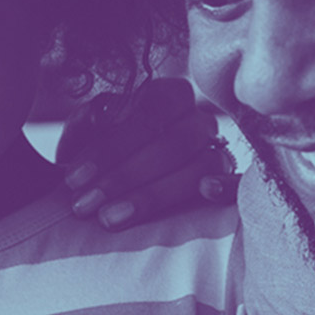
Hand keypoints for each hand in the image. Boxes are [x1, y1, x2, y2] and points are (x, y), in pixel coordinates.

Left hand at [55, 77, 236, 228]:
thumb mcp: (89, 135)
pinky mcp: (233, 182)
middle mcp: (198, 119)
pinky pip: (241, 182)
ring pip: (200, 167)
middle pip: (172, 142)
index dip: (109, 147)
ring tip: (110, 218)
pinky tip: (207, 192)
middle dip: (123, 176)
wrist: (121, 185)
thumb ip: (85, 125)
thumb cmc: (105, 159)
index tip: (74, 179)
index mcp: (167, 96)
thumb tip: (90, 124)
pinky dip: (229, 185)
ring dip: (153, 194)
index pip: (147, 112)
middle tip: (85, 206)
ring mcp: (219, 151)